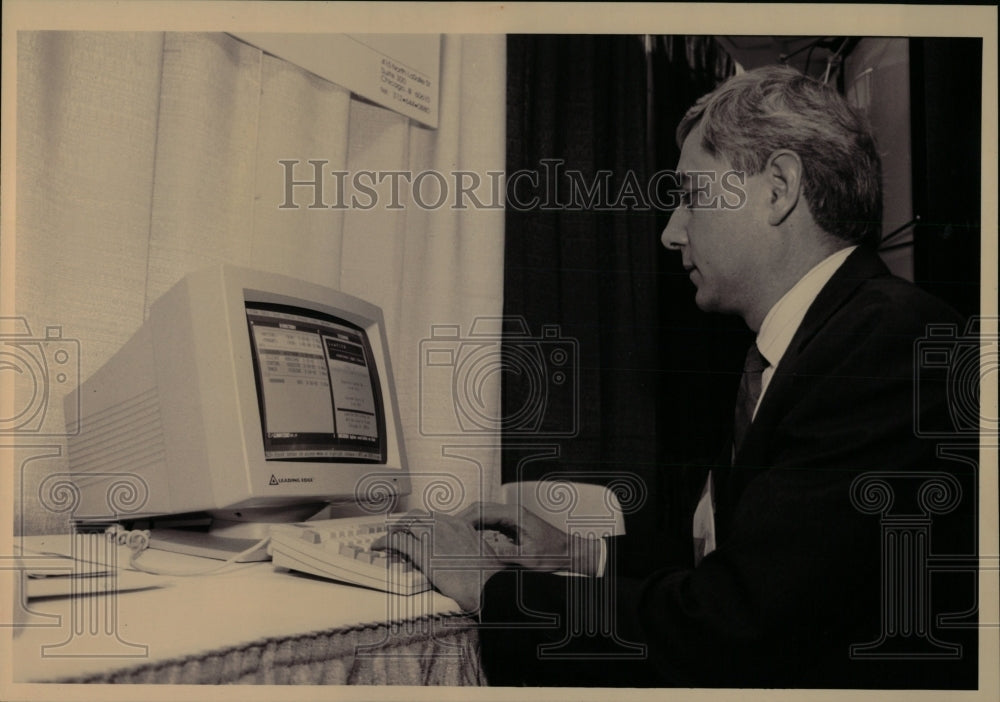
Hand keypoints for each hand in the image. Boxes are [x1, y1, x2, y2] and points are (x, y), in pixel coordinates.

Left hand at [371, 511, 502, 611]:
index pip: (434, 517)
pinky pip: (397, 541)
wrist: (490, 587)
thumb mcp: (480, 555)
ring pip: (405, 524)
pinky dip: (384, 541)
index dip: (420, 523)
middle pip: (417, 516)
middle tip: (397, 533)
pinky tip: (378, 546)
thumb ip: (467, 549)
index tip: (415, 530)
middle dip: (404, 523)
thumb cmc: (489, 577)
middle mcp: (447, 526)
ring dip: (394, 530)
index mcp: (462, 525)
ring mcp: (434, 537)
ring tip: (386, 539)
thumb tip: (461, 556)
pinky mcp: (423, 552)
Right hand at [458, 502, 603, 575]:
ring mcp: (512, 517)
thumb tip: (484, 552)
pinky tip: (468, 540)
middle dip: (461, 519)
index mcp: (514, 515)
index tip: (448, 528)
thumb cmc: (553, 555)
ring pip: (484, 515)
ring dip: (468, 523)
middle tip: (444, 531)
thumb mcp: (529, 559)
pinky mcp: (513, 524)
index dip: (463, 519)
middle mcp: (511, 512)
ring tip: (451, 536)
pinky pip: (490, 523)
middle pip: (479, 509)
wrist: (570, 552)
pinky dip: (477, 529)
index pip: (482, 511)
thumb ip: (508, 554)